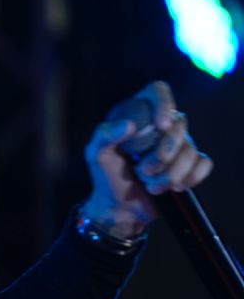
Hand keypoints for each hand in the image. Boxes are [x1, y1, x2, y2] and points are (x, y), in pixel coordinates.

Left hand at [82, 81, 213, 237]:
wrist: (120, 206)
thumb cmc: (106, 177)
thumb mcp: (96, 155)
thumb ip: (105, 136)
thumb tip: (130, 125)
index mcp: (138, 115)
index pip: (158, 91)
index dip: (164, 103)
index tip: (161, 125)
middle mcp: (161, 127)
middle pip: (179, 125)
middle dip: (163, 154)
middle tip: (142, 170)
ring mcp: (178, 145)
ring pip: (191, 150)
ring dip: (170, 173)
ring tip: (150, 185)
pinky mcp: (190, 164)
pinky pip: (203, 163)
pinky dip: (190, 178)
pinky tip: (174, 188)